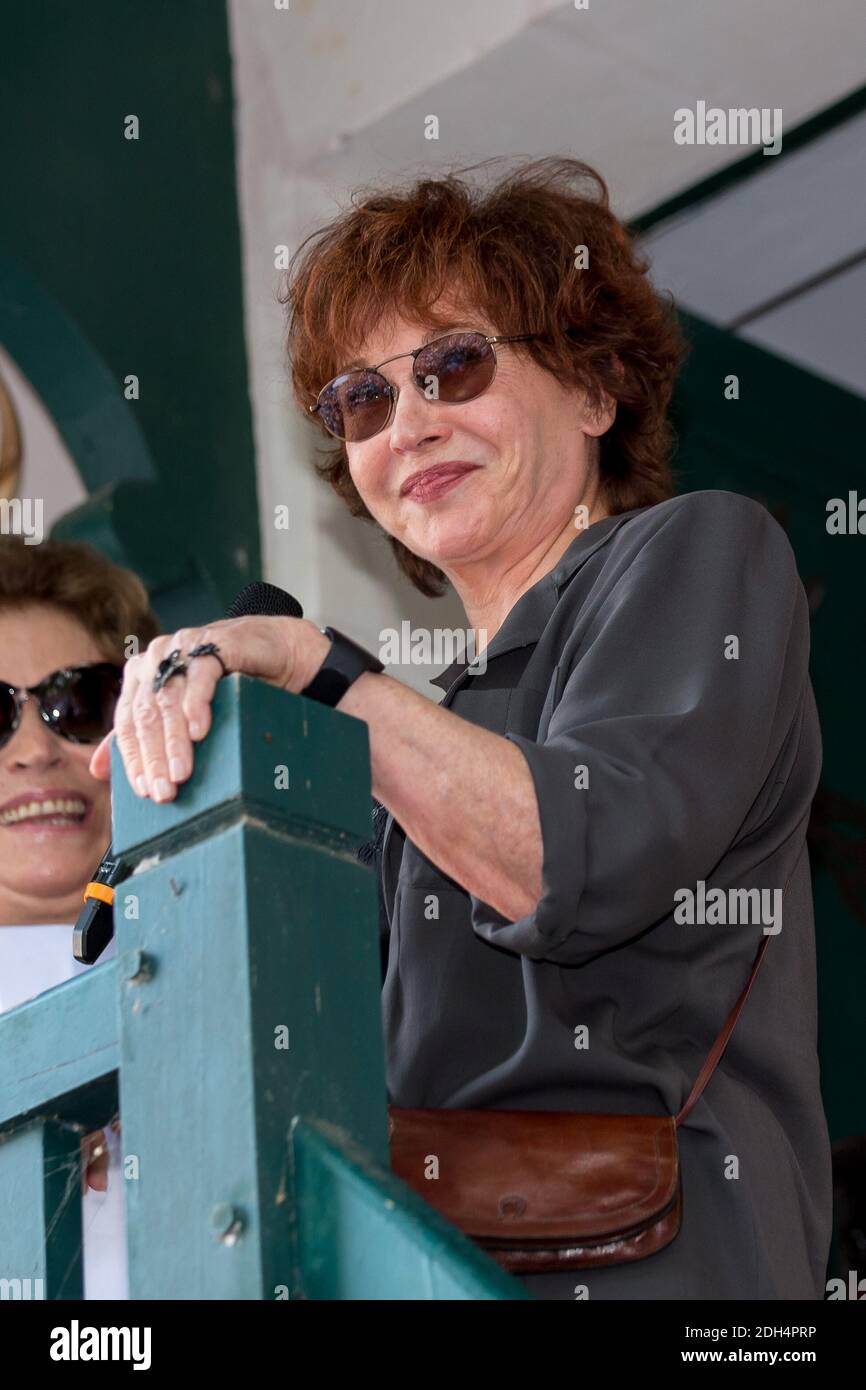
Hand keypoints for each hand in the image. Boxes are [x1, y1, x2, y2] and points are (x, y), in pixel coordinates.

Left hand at [88, 617, 329, 801]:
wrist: (276, 650)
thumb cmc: (230, 685)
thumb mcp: (184, 714)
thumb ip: (141, 735)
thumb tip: (96, 770)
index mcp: (140, 675)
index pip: (127, 723)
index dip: (133, 759)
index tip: (143, 791)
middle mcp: (155, 658)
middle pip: (146, 715)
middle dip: (154, 758)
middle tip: (164, 792)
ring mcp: (183, 647)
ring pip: (169, 699)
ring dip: (174, 741)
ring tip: (181, 773)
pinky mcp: (213, 642)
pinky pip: (200, 676)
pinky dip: (197, 705)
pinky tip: (199, 731)